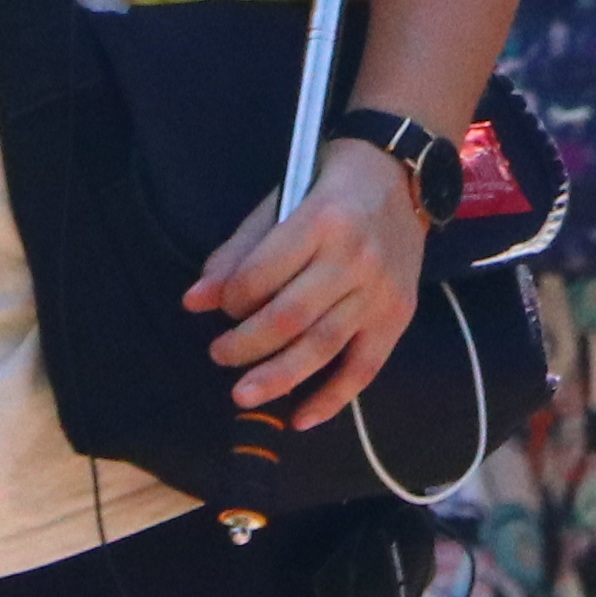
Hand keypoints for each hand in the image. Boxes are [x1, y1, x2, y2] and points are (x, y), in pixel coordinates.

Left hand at [189, 135, 427, 428]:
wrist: (401, 177)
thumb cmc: (328, 186)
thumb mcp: (280, 203)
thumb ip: (238, 254)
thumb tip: (194, 302)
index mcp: (321, 220)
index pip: (264, 274)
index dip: (234, 298)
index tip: (221, 306)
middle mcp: (355, 257)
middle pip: (291, 317)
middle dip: (246, 345)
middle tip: (218, 356)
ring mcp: (380, 290)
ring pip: (324, 346)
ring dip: (278, 377)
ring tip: (243, 395)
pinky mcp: (398, 316)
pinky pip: (364, 368)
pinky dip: (332, 398)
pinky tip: (299, 419)